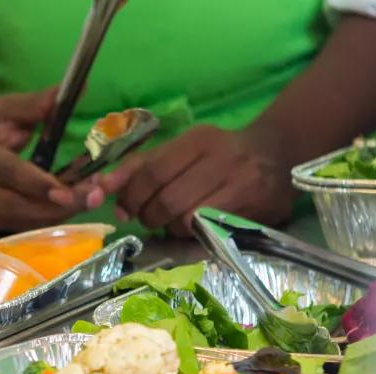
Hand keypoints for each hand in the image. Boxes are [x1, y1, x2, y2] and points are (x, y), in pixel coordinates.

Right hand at [0, 90, 81, 233]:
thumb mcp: (6, 108)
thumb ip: (36, 105)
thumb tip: (69, 91)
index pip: (8, 173)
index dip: (39, 184)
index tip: (68, 192)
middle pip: (17, 205)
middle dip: (58, 205)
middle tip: (95, 197)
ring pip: (22, 222)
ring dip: (58, 214)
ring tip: (90, 199)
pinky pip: (20, 229)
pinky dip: (47, 220)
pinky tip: (70, 207)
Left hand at [57, 125, 297, 236]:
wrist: (278, 155)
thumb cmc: (218, 156)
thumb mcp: (180, 151)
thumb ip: (139, 168)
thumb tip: (98, 188)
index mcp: (197, 139)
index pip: (150, 171)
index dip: (129, 196)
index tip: (122, 209)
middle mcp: (220, 155)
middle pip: (164, 198)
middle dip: (148, 215)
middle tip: (149, 218)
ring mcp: (239, 180)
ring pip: (184, 217)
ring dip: (169, 228)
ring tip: (173, 222)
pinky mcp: (252, 206)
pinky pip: (206, 229)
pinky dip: (190, 233)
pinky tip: (192, 227)